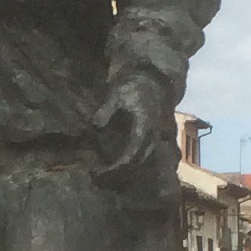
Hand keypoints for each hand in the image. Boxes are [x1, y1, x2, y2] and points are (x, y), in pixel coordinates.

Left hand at [92, 65, 177, 198]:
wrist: (153, 77)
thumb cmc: (134, 84)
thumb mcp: (117, 93)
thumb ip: (106, 110)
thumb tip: (96, 126)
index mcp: (144, 126)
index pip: (132, 153)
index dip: (117, 165)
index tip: (101, 171)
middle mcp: (152, 134)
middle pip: (138, 160)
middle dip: (121, 170)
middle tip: (101, 174)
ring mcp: (155, 135)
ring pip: (143, 157)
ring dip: (128, 165)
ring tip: (109, 170)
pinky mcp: (153, 133)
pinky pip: (144, 151)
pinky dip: (131, 158)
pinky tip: (118, 159)